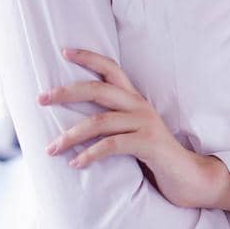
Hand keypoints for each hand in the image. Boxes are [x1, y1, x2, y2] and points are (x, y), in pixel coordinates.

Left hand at [39, 48, 227, 209]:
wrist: (189, 177)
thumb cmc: (154, 157)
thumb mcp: (131, 134)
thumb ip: (112, 124)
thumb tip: (74, 125)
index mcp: (135, 100)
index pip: (111, 68)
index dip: (88, 57)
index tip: (64, 51)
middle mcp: (140, 106)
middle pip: (98, 89)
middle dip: (66, 92)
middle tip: (41, 99)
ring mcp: (145, 124)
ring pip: (100, 121)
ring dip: (71, 135)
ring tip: (51, 148)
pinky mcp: (149, 144)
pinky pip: (113, 145)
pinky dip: (90, 154)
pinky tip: (76, 164)